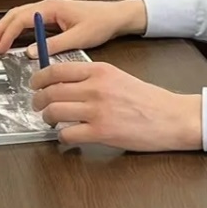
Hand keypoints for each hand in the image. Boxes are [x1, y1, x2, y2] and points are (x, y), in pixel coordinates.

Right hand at [0, 0, 148, 56]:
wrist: (115, 16)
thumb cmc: (100, 23)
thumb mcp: (78, 37)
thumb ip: (54, 45)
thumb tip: (31, 53)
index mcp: (50, 8)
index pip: (20, 19)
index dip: (7, 34)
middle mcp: (46, 6)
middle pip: (15, 15)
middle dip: (0, 31)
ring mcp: (48, 10)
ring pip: (19, 16)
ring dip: (6, 29)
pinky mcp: (52, 16)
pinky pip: (28, 21)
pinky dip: (16, 30)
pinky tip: (13, 42)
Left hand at [29, 61, 202, 150]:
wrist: (172, 117)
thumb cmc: (148, 99)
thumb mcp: (118, 77)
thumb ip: (93, 77)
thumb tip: (65, 83)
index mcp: (99, 70)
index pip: (56, 70)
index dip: (39, 78)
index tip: (34, 85)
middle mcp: (95, 88)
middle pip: (51, 91)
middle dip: (38, 100)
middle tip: (38, 106)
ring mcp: (97, 111)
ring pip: (54, 112)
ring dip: (47, 118)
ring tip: (50, 121)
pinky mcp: (101, 132)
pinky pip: (67, 134)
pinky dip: (62, 137)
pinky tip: (67, 136)